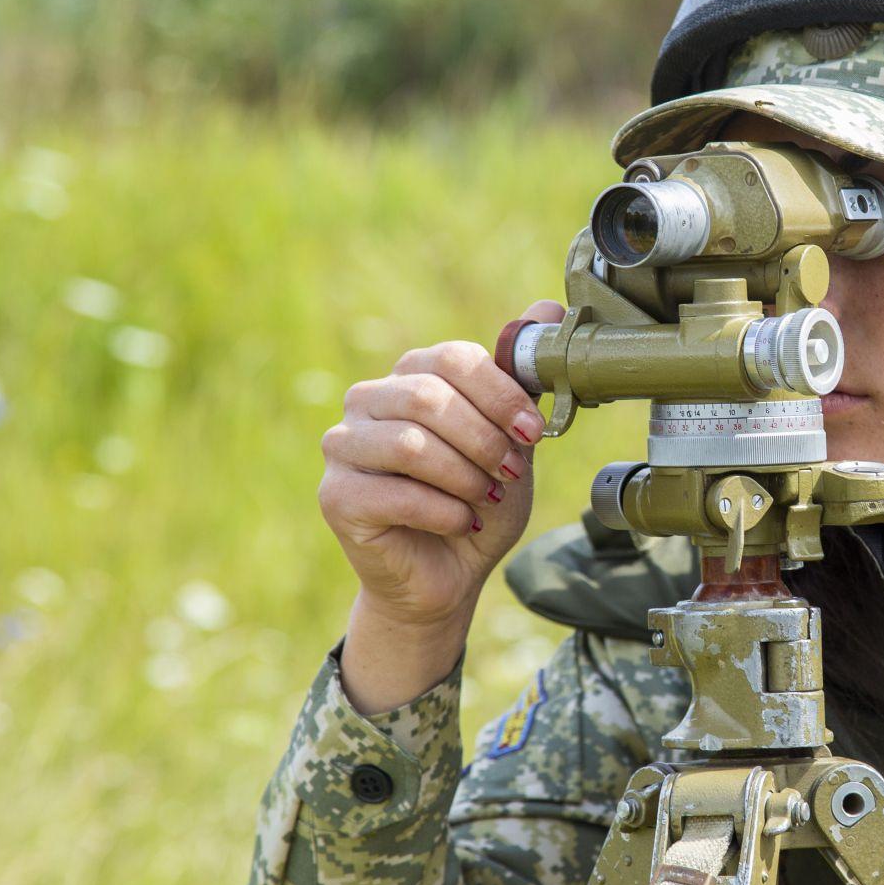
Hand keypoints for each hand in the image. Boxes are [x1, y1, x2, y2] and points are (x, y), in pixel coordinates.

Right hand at [318, 302, 563, 701]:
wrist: (448, 575)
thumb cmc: (478, 501)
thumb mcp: (511, 439)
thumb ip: (521, 380)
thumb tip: (547, 309)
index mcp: (410, 375)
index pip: (455, 358)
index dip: (502, 396)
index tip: (533, 434)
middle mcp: (368, 400)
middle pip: (429, 398)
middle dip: (484, 440)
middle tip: (509, 474)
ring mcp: (343, 446)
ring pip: (411, 444)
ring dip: (465, 478)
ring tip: (483, 500)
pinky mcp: (335, 495)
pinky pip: (397, 493)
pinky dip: (444, 513)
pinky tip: (459, 524)